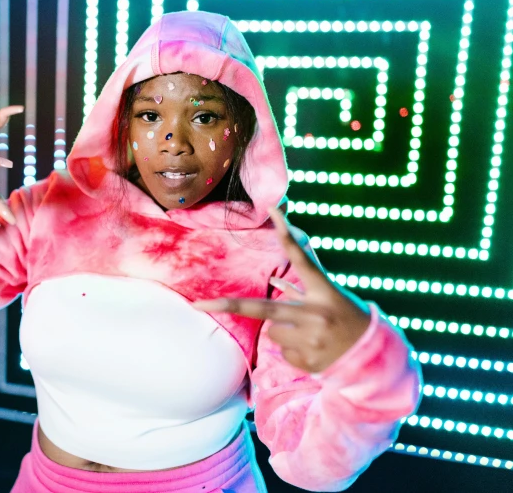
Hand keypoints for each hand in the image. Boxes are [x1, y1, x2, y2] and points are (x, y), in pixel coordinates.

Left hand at [192, 207, 370, 373]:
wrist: (374, 359)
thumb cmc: (348, 319)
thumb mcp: (331, 298)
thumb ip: (302, 288)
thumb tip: (275, 280)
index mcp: (325, 292)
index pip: (302, 258)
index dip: (287, 234)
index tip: (273, 210)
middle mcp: (317, 314)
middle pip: (263, 309)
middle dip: (226, 307)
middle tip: (198, 305)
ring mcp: (311, 340)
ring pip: (272, 333)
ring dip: (284, 333)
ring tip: (312, 336)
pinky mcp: (308, 361)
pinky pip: (282, 353)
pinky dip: (294, 352)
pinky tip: (314, 351)